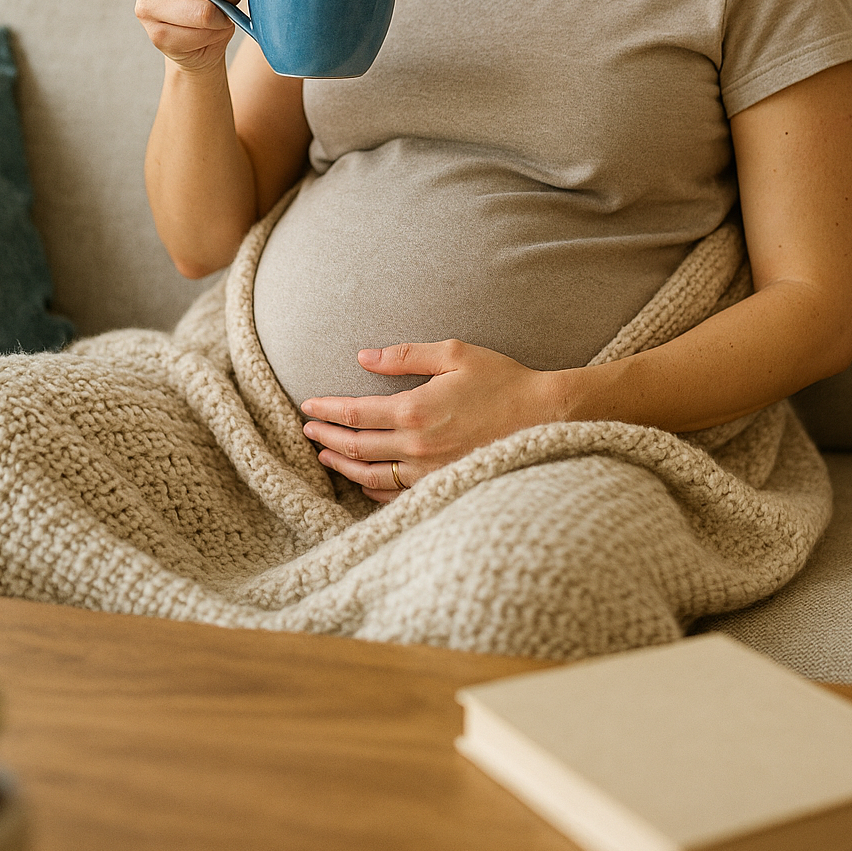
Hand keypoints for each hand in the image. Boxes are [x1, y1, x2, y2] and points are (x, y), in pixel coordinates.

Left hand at [301, 340, 555, 501]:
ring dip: (342, 465)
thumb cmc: (501, 380)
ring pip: (370, 476)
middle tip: (307, 430)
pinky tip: (363, 480)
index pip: (354, 414)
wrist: (544, 418)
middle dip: (325, 438)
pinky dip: (372, 489)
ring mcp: (428, 472)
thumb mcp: (454, 354)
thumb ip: (405, 355)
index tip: (307, 406)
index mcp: (414, 410)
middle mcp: (416, 447)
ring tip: (325, 455)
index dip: (326, 410)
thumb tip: (363, 357)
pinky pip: (396, 496)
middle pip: (355, 447)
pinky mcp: (442, 486)